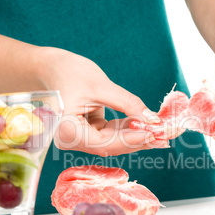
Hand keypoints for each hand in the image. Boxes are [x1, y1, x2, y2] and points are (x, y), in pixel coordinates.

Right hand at [39, 48, 166, 155]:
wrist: (50, 67)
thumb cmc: (67, 71)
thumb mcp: (100, 84)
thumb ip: (127, 103)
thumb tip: (152, 119)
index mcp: (67, 131)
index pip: (104, 142)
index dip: (131, 140)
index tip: (155, 133)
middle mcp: (71, 140)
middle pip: (110, 146)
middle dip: (138, 140)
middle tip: (164, 137)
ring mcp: (79, 138)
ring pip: (113, 142)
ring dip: (136, 136)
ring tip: (160, 132)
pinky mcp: (87, 132)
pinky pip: (110, 134)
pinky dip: (127, 130)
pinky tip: (146, 126)